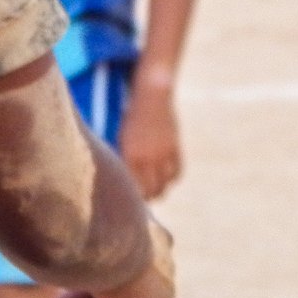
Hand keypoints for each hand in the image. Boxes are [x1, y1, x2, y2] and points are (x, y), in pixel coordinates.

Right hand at [56, 219, 174, 297]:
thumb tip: (39, 242)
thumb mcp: (67, 224)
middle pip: (120, 280)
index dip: (86, 273)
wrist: (104, 233)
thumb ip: (64, 235)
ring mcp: (161, 274)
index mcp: (135, 220)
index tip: (62, 285)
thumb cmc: (79, 223)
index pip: (114, 254)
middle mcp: (153, 245)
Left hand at [118, 83, 181, 199]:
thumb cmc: (131, 117)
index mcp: (130, 154)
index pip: (134, 187)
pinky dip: (171, 179)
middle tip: (143, 198)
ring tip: (155, 191)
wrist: (152, 96)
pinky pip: (176, 172)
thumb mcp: (121, 137)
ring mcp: (163, 153)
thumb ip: (125, 158)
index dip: (133, 197)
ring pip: (165, 185)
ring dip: (160, 190)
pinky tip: (166, 179)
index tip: (130, 200)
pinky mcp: (175, 148)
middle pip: (151, 190)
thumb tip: (126, 178)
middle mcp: (148, 157)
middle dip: (147, 197)